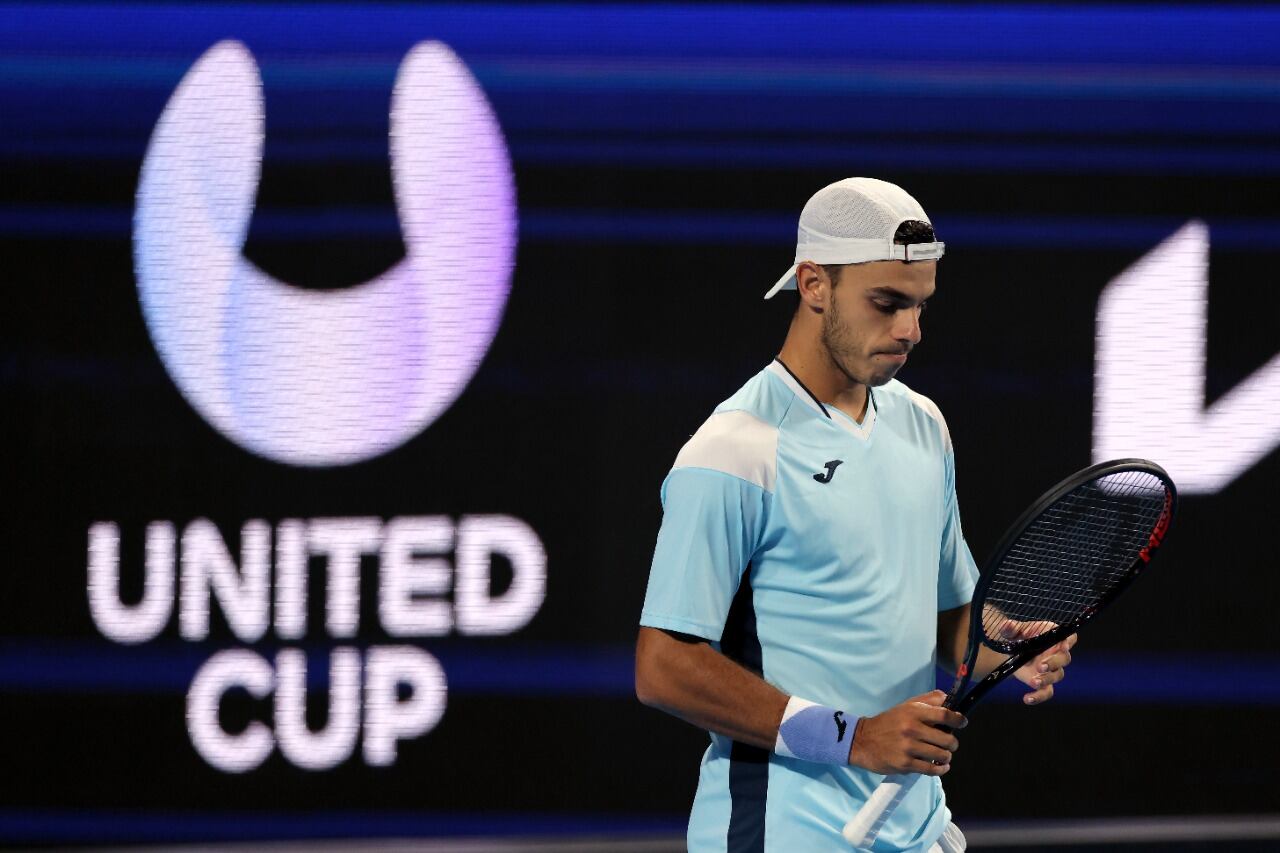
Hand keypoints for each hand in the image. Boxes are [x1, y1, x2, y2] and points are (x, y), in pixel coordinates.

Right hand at [848, 690, 966, 775]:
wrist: (862, 741)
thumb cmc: (887, 722)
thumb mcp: (905, 706)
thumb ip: (928, 700)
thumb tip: (949, 698)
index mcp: (913, 712)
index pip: (944, 715)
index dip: (958, 719)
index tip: (962, 722)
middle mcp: (911, 729)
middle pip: (947, 739)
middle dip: (953, 742)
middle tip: (949, 743)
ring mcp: (908, 748)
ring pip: (942, 755)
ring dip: (946, 756)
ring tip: (942, 755)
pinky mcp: (905, 764)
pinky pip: (932, 769)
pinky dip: (941, 769)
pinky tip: (940, 766)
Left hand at [1005, 623, 1076, 705]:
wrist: (1010, 652)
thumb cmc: (1017, 637)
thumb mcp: (1012, 632)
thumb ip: (1010, 628)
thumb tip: (1007, 625)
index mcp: (1053, 637)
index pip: (1069, 638)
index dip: (1069, 642)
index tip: (1063, 646)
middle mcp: (1056, 653)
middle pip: (1065, 659)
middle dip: (1054, 663)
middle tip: (1041, 666)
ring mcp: (1051, 670)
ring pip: (1057, 676)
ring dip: (1046, 679)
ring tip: (1033, 682)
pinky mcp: (1043, 683)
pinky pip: (1047, 692)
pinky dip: (1039, 697)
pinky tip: (1027, 699)